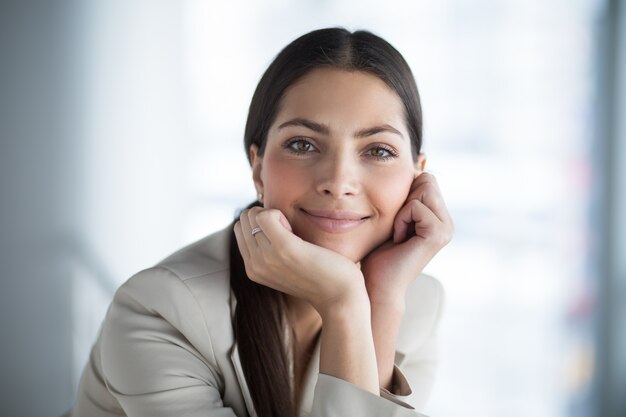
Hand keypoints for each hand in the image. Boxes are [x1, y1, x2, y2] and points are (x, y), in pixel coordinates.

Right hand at [234, 207, 366, 315]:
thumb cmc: (320, 277)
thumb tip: (264, 221)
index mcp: (253, 269)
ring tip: (292, 232)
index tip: (282, 233)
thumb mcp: (286, 268)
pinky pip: (265, 215)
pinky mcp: (283, 247)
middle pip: (244, 220)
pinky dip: (278, 213)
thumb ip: (271, 252)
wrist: (339, 297)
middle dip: (264, 216)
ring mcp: (266, 257)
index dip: (260, 223)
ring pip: (252, 216)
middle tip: (288, 231)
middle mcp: (254, 264)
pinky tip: (293, 229)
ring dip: (273, 215)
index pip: (241, 229)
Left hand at [361, 172, 453, 303]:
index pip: (425, 178)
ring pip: (423, 189)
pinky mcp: (439, 234)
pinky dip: (401, 219)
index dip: (403, 192)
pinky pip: (416, 206)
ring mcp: (446, 228)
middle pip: (427, 179)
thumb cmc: (376, 252)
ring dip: (401, 209)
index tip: (396, 220)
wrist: (375, 283)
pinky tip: (399, 239)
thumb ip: (406, 193)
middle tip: (397, 227)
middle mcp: (447, 222)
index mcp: (438, 216)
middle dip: (404, 198)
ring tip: (398, 233)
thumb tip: (421, 156)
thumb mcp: (392, 215)